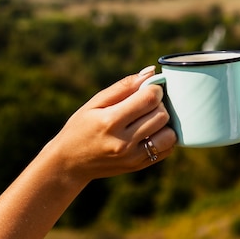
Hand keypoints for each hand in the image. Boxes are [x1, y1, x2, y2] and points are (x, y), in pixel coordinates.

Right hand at [43, 66, 176, 183]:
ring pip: (169, 134)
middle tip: (148, 103)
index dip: (154, 89)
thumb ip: (124, 87)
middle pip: (162, 115)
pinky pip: (167, 149)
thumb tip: (151, 72)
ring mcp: (132, 157)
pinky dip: (164, 138)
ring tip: (150, 118)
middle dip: (159, 104)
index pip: (149, 99)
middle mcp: (123, 142)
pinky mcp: (138, 166)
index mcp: (110, 121)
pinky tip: (151, 132)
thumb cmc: (82, 127)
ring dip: (164, 123)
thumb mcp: (95, 103)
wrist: (70, 163)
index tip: (149, 88)